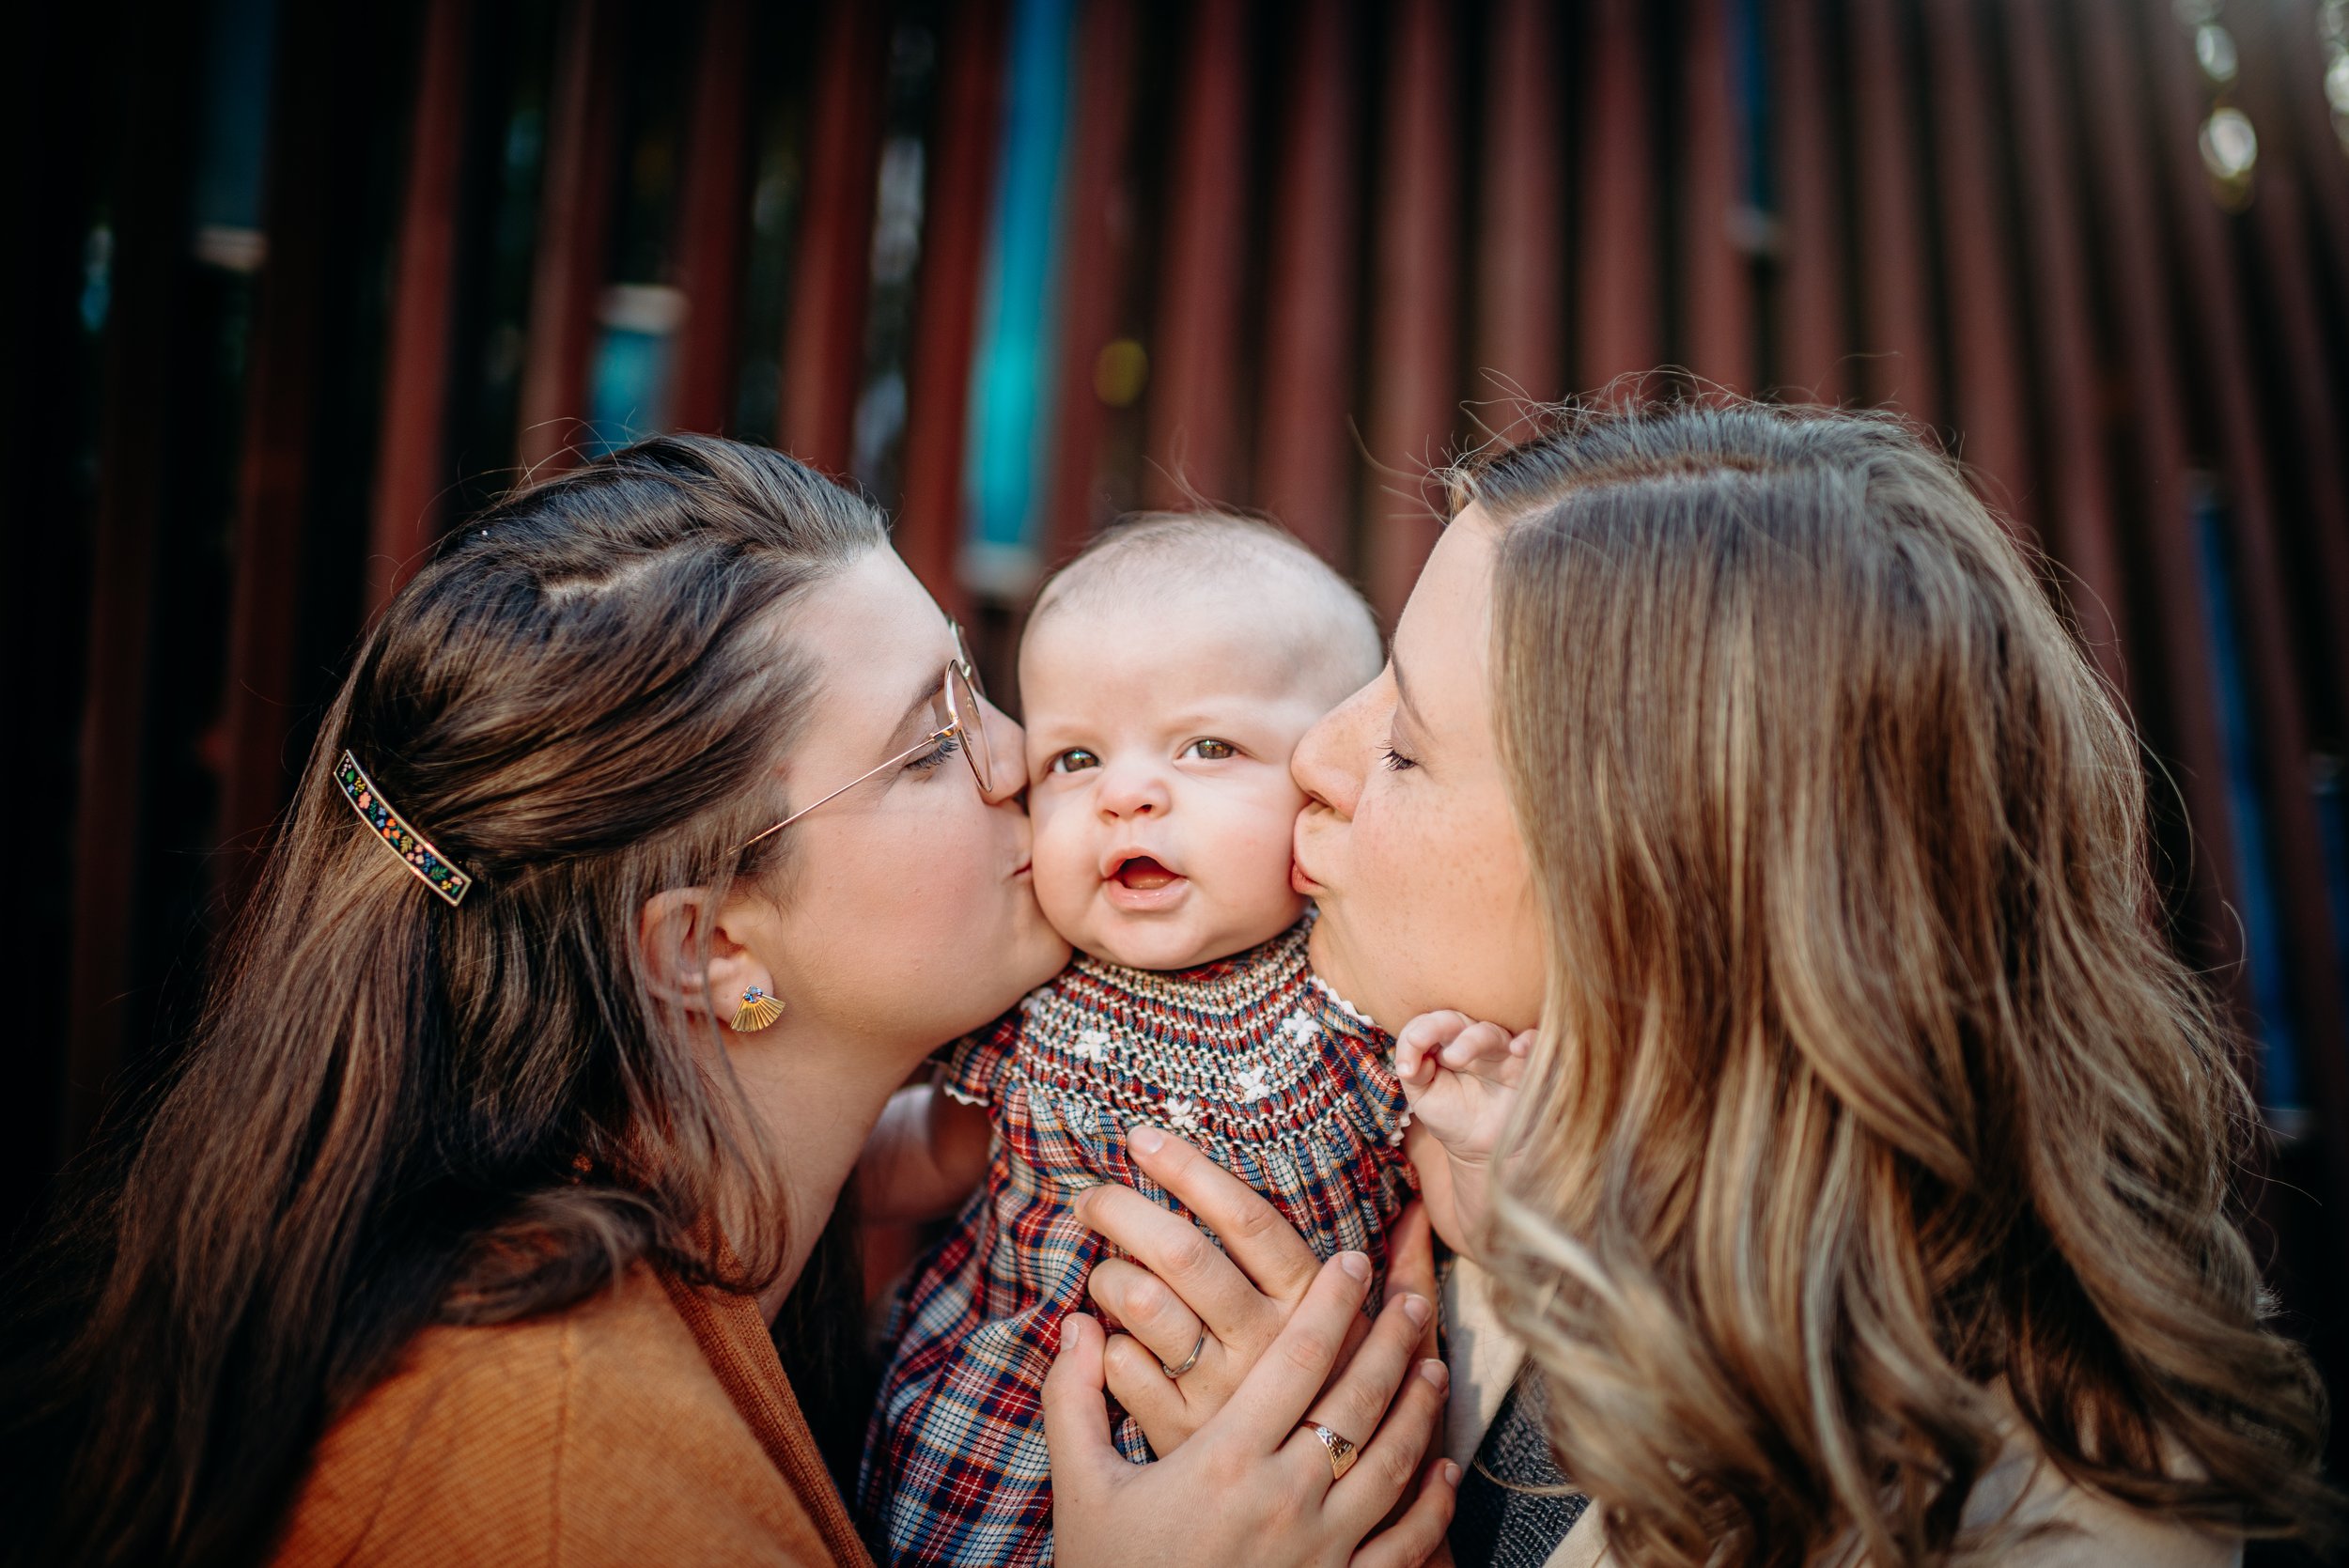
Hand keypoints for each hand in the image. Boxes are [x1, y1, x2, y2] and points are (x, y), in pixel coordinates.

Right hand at [1047, 1251, 1458, 1567]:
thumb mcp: (1080, 1488)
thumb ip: (1074, 1399)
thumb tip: (1074, 1322)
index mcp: (1224, 1460)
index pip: (1296, 1359)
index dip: (1330, 1303)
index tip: (1352, 1262)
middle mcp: (1283, 1499)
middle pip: (1357, 1401)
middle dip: (1390, 1342)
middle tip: (1412, 1299)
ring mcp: (1320, 1551)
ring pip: (1390, 1463)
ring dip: (1417, 1409)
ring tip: (1432, 1365)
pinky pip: (1402, 1545)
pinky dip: (1429, 1505)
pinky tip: (1440, 1470)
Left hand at [1075, 1127, 1438, 1452]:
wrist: (1333, 1517)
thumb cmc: (1354, 1410)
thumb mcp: (1387, 1345)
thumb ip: (1405, 1274)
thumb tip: (1419, 1211)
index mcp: (1311, 1306)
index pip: (1247, 1216)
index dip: (1190, 1169)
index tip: (1143, 1138)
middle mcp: (1266, 1346)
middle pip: (1182, 1253)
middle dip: (1123, 1209)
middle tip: (1094, 1197)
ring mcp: (1222, 1393)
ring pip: (1141, 1306)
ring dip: (1109, 1276)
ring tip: (1107, 1273)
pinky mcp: (1181, 1436)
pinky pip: (1123, 1369)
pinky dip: (1105, 1346)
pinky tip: (1114, 1339)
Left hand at [1392, 1012, 1530, 1253]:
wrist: (1482, 1150)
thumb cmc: (1452, 1116)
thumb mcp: (1423, 1098)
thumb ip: (1413, 1074)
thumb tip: (1410, 1061)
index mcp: (1444, 1043)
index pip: (1427, 1023)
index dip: (1414, 1036)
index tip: (1407, 1069)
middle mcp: (1472, 1041)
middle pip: (1456, 1019)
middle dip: (1437, 1029)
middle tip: (1424, 1047)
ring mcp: (1500, 1051)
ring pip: (1489, 1031)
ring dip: (1471, 1039)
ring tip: (1455, 1058)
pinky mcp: (1525, 1066)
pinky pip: (1534, 1043)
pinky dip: (1529, 1040)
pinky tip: (1518, 1048)